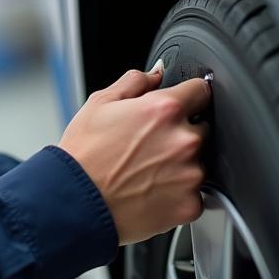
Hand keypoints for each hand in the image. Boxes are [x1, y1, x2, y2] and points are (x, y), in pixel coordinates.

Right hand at [58, 65, 211, 245]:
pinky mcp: (190, 204)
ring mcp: (190, 174)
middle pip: (202, 127)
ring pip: (199, 162)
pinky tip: (150, 190)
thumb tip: (155, 74)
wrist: (76, 203)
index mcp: (164, 109)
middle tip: (149, 144)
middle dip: (181, 132)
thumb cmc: (83, 156)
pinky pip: (194, 193)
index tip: (181, 104)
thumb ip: (135, 81)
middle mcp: (184, 140)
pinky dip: (178, 192)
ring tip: (146, 170)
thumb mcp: (99, 104)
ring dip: (181, 163)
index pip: (201, 90)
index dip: (188, 95)